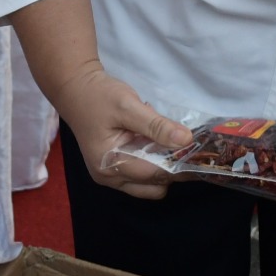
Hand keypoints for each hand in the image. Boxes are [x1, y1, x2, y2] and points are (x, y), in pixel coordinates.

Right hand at [54, 65, 195, 200]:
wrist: (75, 88)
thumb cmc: (99, 96)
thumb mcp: (128, 106)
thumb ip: (156, 125)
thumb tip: (186, 140)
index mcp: (109, 164)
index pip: (154, 174)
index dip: (179, 165)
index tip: (200, 153)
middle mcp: (109, 177)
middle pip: (153, 186)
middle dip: (172, 170)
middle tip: (185, 146)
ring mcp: (110, 176)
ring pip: (150, 185)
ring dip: (163, 168)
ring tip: (167, 143)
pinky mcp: (114, 169)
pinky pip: (142, 176)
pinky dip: (152, 163)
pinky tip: (153, 142)